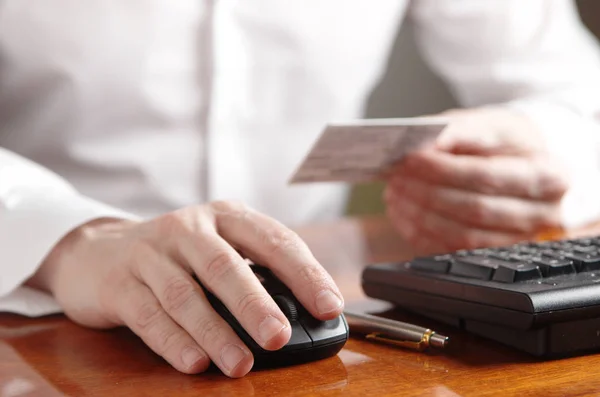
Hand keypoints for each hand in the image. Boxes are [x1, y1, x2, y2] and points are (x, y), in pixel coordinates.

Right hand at [27, 201, 343, 377]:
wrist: (99, 251)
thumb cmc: (177, 255)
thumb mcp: (218, 247)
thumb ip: (255, 273)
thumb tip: (305, 315)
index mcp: (226, 217)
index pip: (273, 239)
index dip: (305, 273)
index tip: (329, 306)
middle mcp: (189, 228)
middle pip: (225, 265)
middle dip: (255, 304)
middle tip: (279, 336)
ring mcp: (151, 254)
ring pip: (185, 295)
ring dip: (215, 332)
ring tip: (240, 363)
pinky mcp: (119, 283)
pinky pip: (148, 315)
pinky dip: (173, 342)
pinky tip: (195, 363)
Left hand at [384, 107, 568, 254]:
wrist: (526, 165)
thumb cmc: (506, 142)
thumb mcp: (491, 124)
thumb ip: (462, 130)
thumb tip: (432, 142)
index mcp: (548, 174)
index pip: (487, 175)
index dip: (444, 169)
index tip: (410, 158)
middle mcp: (541, 213)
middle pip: (474, 208)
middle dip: (427, 192)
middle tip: (395, 176)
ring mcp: (519, 239)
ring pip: (462, 234)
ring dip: (420, 215)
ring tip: (394, 192)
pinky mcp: (495, 253)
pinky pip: (453, 250)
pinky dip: (421, 233)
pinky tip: (402, 213)